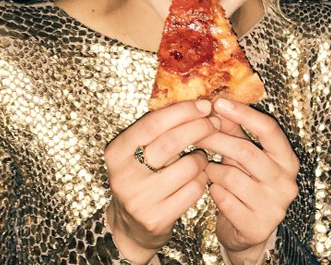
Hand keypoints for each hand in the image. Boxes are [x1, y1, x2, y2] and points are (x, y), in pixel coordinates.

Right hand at [104, 100, 220, 263]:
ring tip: (199, 158)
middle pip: (171, 142)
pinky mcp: (157, 219)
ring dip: (202, 158)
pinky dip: (202, 179)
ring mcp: (139, 200)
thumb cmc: (141, 179)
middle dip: (200, 127)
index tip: (203, 104)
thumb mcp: (137, 153)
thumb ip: (158, 130)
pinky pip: (194, 189)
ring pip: (189, 166)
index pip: (152, 123)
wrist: (131, 227)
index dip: (182, 111)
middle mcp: (123, 176)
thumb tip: (197, 103)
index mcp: (116, 152)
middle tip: (215, 121)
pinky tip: (197, 178)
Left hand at [196, 99, 298, 263]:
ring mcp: (274, 207)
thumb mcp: (244, 157)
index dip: (243, 113)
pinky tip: (212, 189)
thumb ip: (235, 132)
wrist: (248, 233)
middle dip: (216, 138)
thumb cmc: (246, 186)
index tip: (218, 102)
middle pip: (245, 151)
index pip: (269, 129)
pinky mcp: (257, 226)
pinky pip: (224, 199)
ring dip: (211, 169)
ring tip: (205, 167)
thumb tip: (218, 106)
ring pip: (230, 176)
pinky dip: (213, 191)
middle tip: (194, 131)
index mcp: (287, 160)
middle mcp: (286, 183)